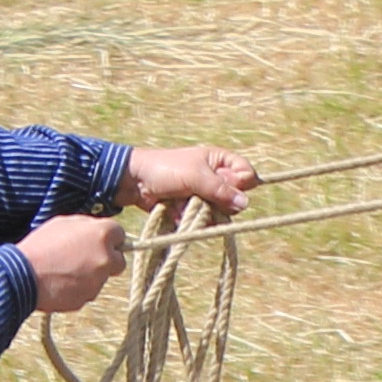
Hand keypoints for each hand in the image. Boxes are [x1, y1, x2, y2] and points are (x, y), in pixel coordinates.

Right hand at [19, 210, 129, 312]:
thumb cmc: (40, 245)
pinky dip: (78, 289)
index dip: (110, 239)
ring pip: (101, 278)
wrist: (23, 275)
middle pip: (119, 261)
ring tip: (65, 270)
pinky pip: (87, 292)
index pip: (120, 234)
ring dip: (90, 276)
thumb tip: (96, 229)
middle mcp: (105, 257)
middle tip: (87, 259)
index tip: (101, 242)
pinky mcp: (87, 298)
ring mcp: (98, 280)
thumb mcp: (62, 223)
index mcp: (101, 234)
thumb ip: (85, 226)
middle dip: (107, 261)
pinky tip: (61, 283)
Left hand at [118, 145, 258, 216]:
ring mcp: (205, 195)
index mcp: (219, 161)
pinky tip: (179, 210)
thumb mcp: (196, 176)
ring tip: (187, 203)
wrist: (135, 182)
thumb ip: (221, 189)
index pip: (246, 174)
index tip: (229, 186)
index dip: (241, 183)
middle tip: (203, 196)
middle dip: (220, 201)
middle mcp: (216, 177)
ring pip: (221, 212)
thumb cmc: (165, 169)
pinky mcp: (194, 209)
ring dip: (205, 212)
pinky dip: (195, 219)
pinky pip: (205, 221)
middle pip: (236, 197)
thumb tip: (245, 204)